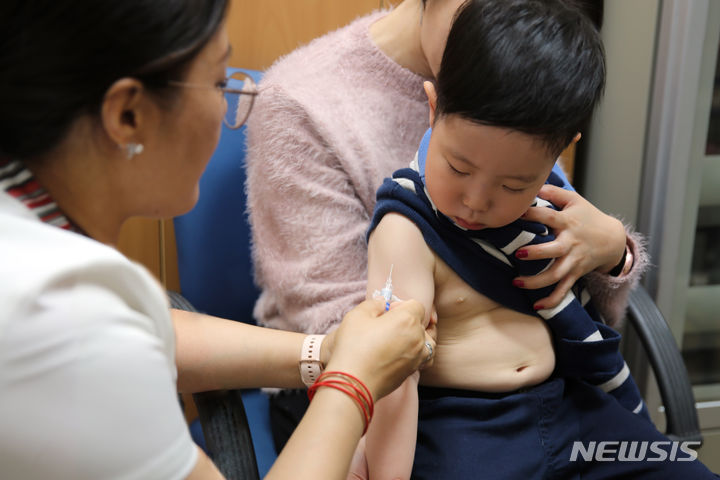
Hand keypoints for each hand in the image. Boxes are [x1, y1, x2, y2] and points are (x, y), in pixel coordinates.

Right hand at [325, 299, 432, 399]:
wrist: (354, 382)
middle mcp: (417, 337)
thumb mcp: (357, 315)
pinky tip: (403, 353)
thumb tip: (383, 303)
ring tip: (400, 339)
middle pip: (420, 322)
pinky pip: (424, 357)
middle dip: (405, 321)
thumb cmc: (354, 347)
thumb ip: (374, 304)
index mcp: (407, 319)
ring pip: (427, 340)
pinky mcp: (412, 371)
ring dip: (417, 337)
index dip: (401, 305)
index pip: (416, 305)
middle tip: (386, 326)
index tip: (386, 312)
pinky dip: (418, 353)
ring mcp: (418, 356)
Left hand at [513, 185, 625, 308]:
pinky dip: (552, 300)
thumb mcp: (574, 200)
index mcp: (568, 222)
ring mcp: (573, 261)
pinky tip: (536, 306)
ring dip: (537, 281)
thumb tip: (533, 184)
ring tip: (516, 282)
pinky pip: (564, 290)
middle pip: (554, 250)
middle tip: (518, 252)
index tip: (516, 213)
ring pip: (556, 274)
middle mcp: (570, 243)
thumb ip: (553, 192)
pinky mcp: (575, 273)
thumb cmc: (588, 217)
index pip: (549, 216)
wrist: (613, 239)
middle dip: (536, 253)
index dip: (532, 213)